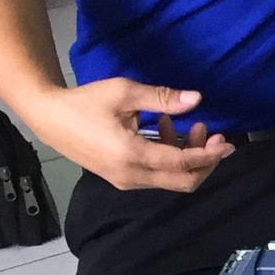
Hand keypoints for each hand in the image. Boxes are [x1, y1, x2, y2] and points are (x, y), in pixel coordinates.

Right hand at [26, 79, 233, 192]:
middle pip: (183, 181)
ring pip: (170, 179)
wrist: (48, 118)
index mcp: (132, 155)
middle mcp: (131, 176)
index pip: (182, 163)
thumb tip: (196, 99)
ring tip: (185, 124)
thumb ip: (162, 98)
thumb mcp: (124, 93)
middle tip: (211, 133)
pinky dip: (169, 157)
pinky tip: (164, 129)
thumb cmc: (85, 102)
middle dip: (203, 160)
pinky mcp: (121, 178)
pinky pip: (156, 175)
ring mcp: (125, 181)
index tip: (226, 143)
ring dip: (186, 155)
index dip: (209, 155)